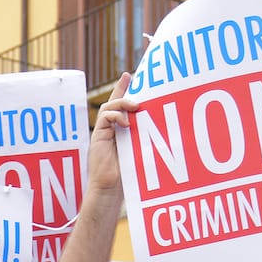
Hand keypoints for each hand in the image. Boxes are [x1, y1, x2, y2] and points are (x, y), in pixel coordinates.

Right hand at [85, 72, 136, 195]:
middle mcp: (111, 129)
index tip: (129, 74)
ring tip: (136, 107)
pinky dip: (116, 116)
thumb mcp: (140, 150)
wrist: (110, 186)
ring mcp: (103, 131)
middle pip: (115, 102)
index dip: (123, 89)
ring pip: (109, 107)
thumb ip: (144, 137)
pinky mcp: (98, 135)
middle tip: (134, 80)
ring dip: (123, 103)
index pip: (121, 106)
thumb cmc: (127, 174)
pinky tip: (126, 123)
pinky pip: (105, 117)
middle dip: (122, 89)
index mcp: (121, 130)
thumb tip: (163, 125)